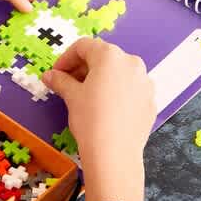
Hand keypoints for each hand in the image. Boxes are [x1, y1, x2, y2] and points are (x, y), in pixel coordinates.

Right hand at [41, 38, 154, 200]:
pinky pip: (130, 90)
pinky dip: (116, 92)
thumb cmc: (90, 119)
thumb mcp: (71, 97)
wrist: (115, 154)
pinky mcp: (150, 101)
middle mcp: (131, 63)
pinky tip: (105, 109)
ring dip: (101, 79)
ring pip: (118, 73)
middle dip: (83, 68)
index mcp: (110, 56)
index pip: (84, 46)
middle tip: (67, 84)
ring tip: (86, 96)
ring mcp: (145, 82)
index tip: (55, 73)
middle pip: (103, 57)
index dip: (65, 58)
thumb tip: (49, 76)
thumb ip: (60, 81)